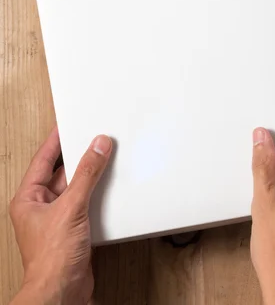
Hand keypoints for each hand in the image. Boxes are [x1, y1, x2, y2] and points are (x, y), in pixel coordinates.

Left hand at [9, 127, 111, 304]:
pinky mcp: (74, 229)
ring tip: (104, 160)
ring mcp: (58, 219)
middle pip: (61, 172)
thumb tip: (97, 148)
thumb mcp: (72, 207)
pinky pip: (87, 203)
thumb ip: (87, 175)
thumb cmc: (52, 258)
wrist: (62, 290)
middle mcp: (41, 207)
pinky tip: (108, 189)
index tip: (67, 124)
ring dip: (90, 176)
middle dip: (78, 157)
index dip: (55, 140)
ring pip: (76, 188)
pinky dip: (98, 194)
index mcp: (28, 198)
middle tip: (93, 139)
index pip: (42, 160)